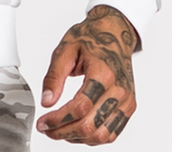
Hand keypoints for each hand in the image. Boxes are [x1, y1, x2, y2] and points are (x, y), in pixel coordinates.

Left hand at [36, 5, 136, 143]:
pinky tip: (76, 131)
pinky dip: (93, 138)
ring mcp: (126, 101)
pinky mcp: (128, 107)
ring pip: (102, 136)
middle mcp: (119, 91)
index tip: (43, 122)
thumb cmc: (92, 37)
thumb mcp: (66, 49)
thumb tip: (46, 101)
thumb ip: (54, 76)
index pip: (79, 107)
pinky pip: (111, 133)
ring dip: (77, 138)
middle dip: (64, 132)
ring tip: (59, 131)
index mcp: (103, 73)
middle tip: (47, 129)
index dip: (58, 119)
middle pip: (90, 126)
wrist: (115, 33)